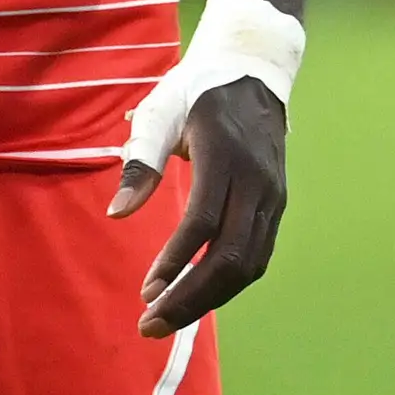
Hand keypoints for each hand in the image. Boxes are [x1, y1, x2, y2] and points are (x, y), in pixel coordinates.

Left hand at [115, 78, 286, 337]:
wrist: (255, 69)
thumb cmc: (197, 91)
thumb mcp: (161, 112)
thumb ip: (140, 162)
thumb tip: (118, 213)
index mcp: (225, 155)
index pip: (204, 222)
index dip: (176, 262)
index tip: (146, 291)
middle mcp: (257, 181)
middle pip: (232, 256)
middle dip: (191, 298)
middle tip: (150, 325)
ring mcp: (273, 195)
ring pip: (250, 264)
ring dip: (209, 299)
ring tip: (169, 319)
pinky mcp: (276, 205)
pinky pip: (257, 255)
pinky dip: (228, 284)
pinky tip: (198, 295)